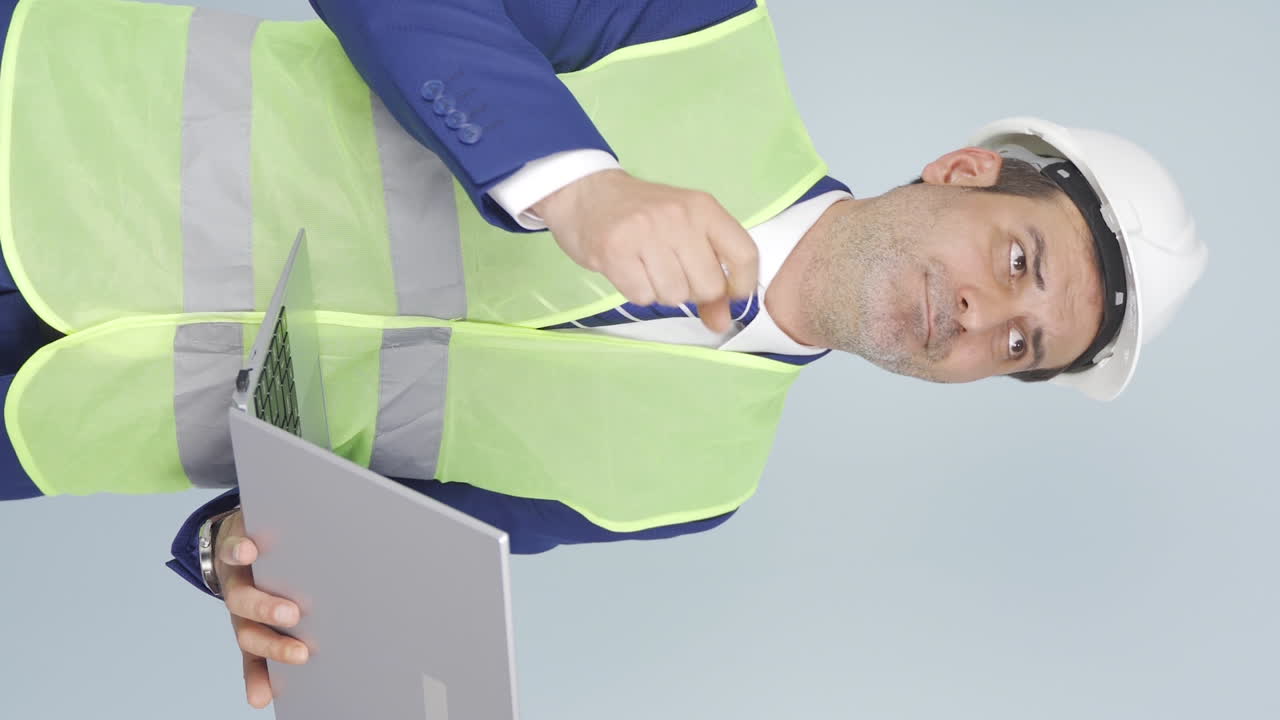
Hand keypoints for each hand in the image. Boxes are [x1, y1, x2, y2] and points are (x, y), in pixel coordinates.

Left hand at [214, 509, 308, 708]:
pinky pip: (232, 551)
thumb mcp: (279, 605)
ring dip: (263, 608)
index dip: (258, 677)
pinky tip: (252, 553)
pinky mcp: (233, 547)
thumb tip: (341, 647)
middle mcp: (240, 607)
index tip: (263, 700)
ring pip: (241, 599)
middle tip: (300, 654)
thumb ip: (296, 627)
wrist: (234, 537)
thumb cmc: (266, 574)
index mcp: (250, 624)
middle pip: (248, 634)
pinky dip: (240, 553)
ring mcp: (235, 578)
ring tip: (290, 614)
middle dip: (274, 646)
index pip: (255, 656)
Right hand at [534, 169, 758, 332]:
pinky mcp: (615, 250)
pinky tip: (630, 270)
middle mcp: (678, 216)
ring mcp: (646, 232)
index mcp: (703, 207)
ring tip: (647, 267)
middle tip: (673, 273)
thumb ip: (710, 275)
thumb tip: (722, 322)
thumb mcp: (684, 232)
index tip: (729, 295)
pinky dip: (638, 292)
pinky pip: (643, 297)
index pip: (744, 255)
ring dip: (662, 292)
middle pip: (709, 286)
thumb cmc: (641, 215)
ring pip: (675, 296)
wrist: (586, 193)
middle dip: (693, 293)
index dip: (742, 286)